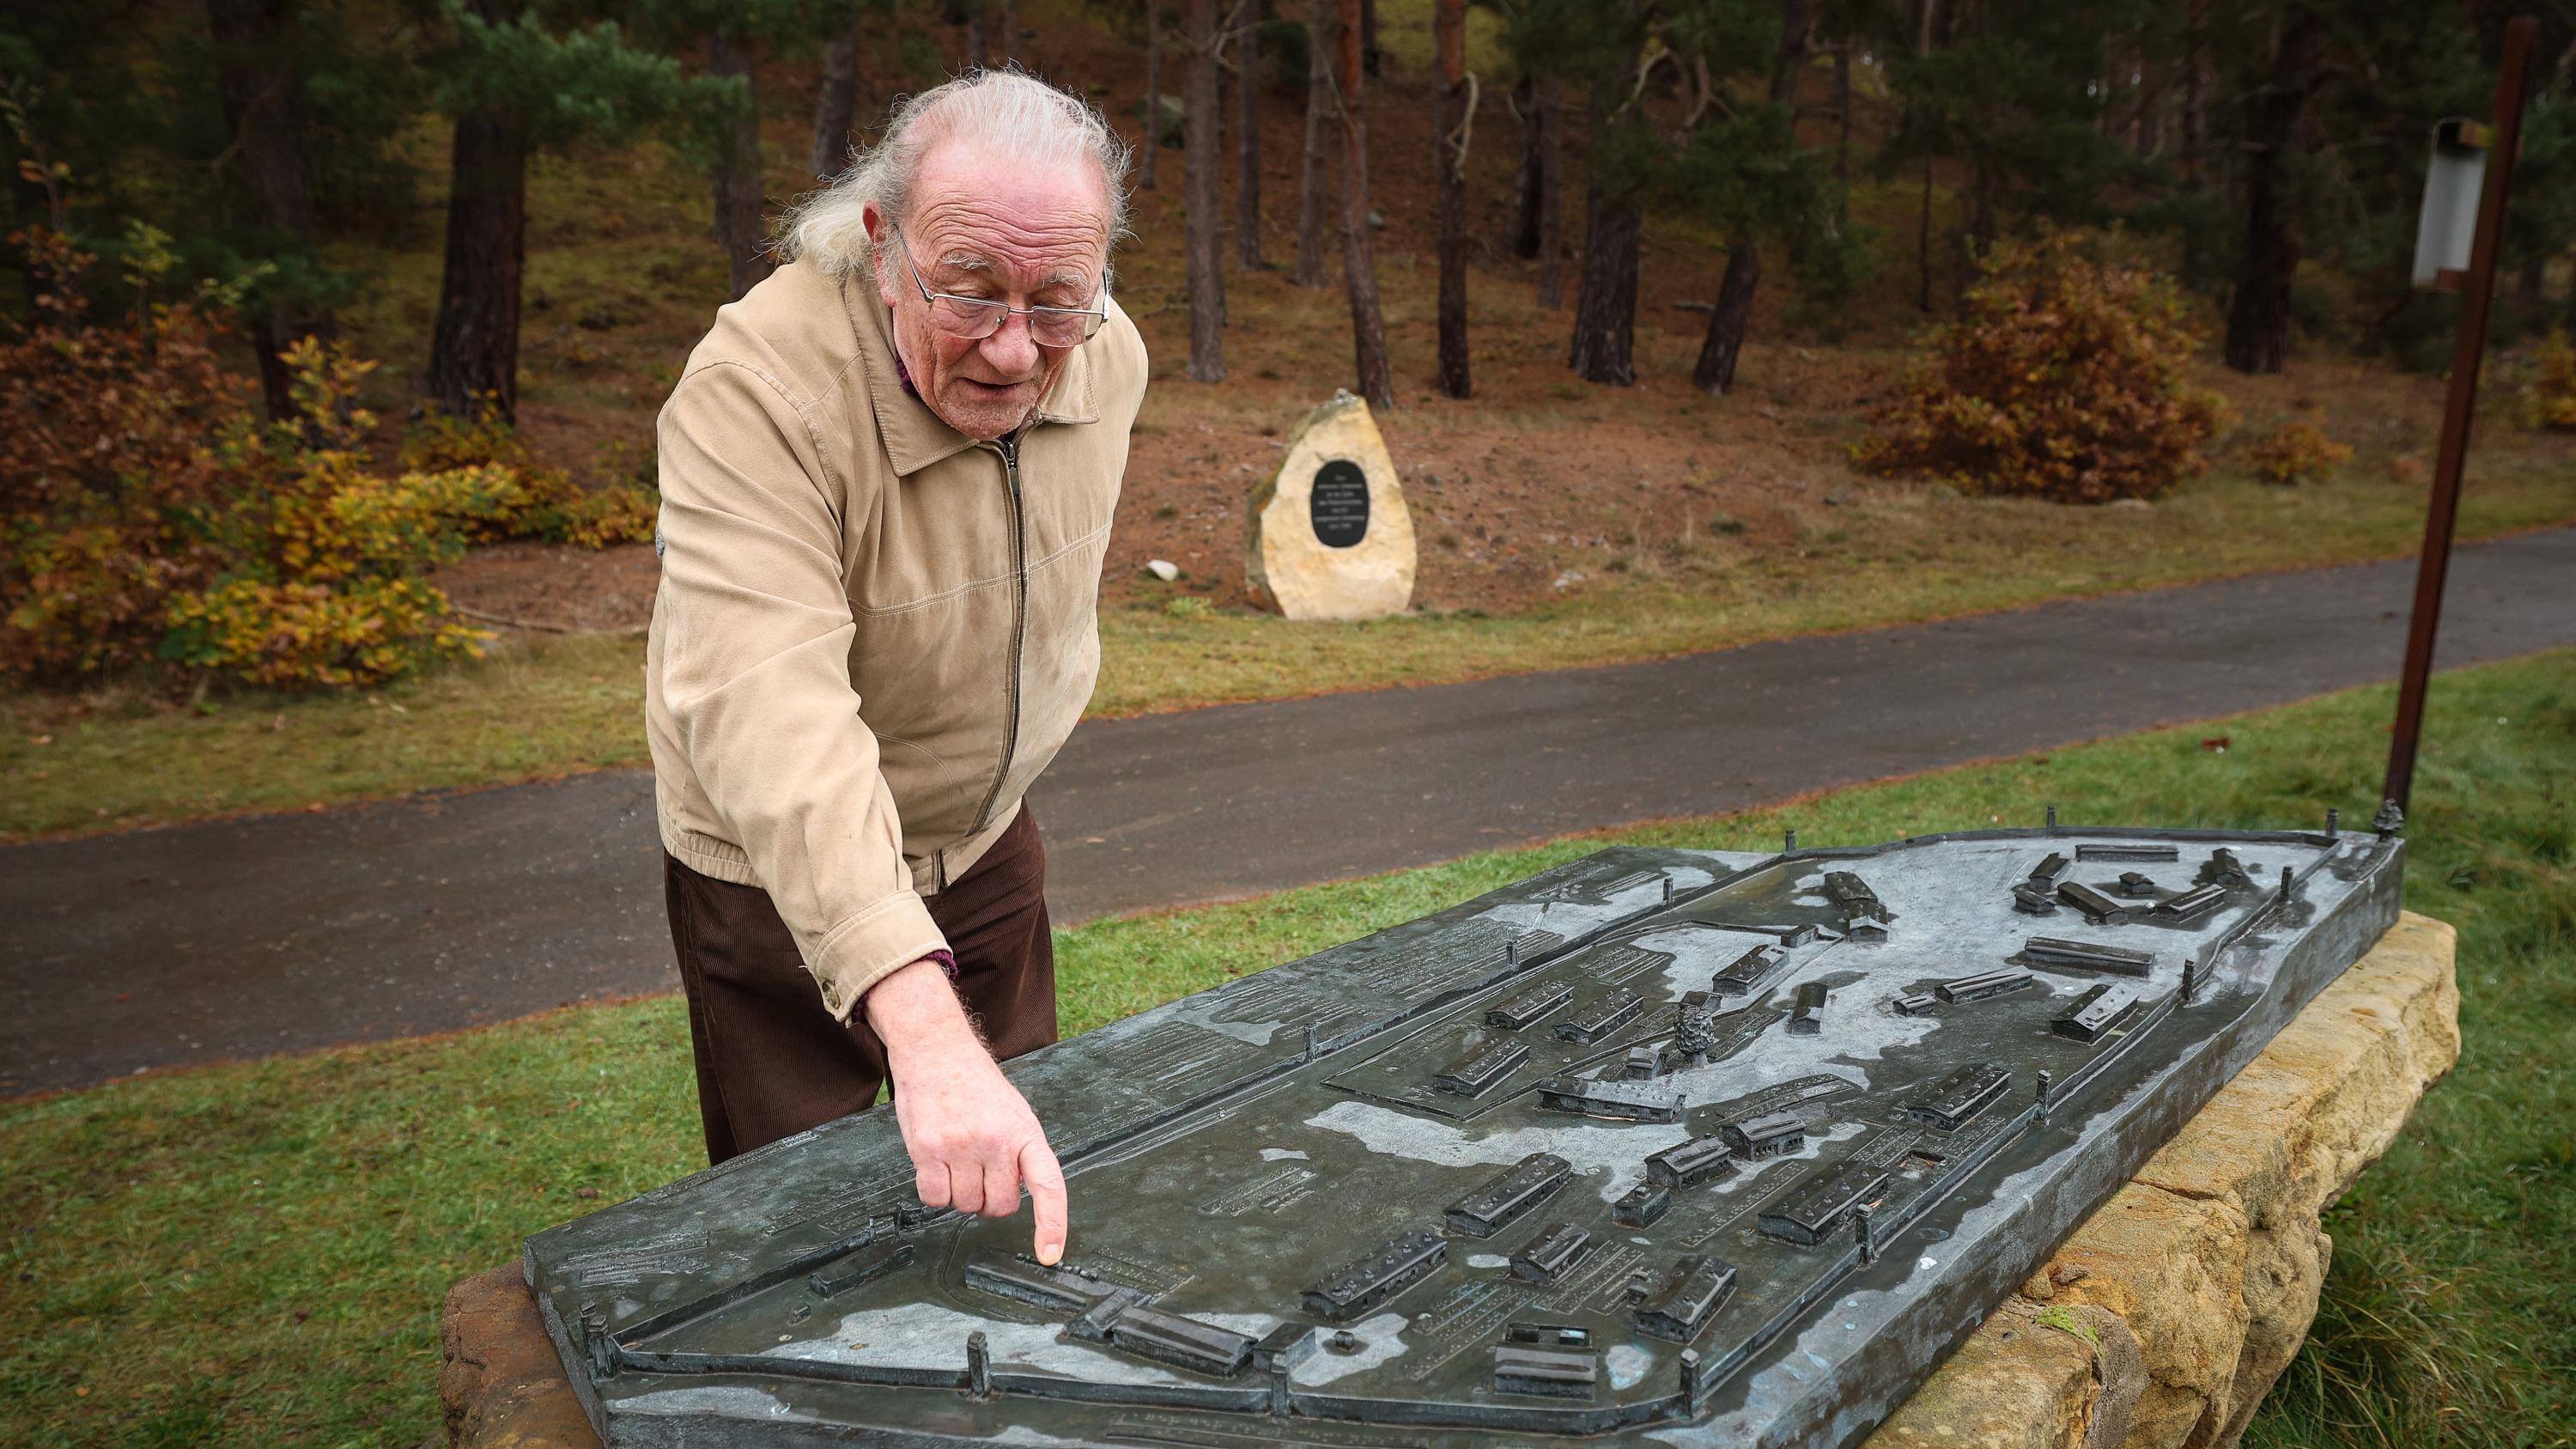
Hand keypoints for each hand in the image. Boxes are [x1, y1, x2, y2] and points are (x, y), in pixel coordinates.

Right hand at [865, 958, 1069, 1263]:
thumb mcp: (1014, 1113)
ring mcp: (960, 1146)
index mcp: (1025, 1132)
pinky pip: (933, 1198)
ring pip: (964, 1205)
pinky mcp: (927, 1149)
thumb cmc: (977, 1086)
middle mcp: (996, 1141)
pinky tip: (935, 1165)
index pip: (1048, 1185)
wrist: (936, 1051)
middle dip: (989, 1199)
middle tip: (980, 1171)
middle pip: (998, 1207)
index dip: (1052, 1224)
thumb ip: (1021, 1154)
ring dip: (960, 1194)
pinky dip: (934, 1191)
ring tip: (957, 1159)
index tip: (1049, 1255)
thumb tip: (1019, 1198)